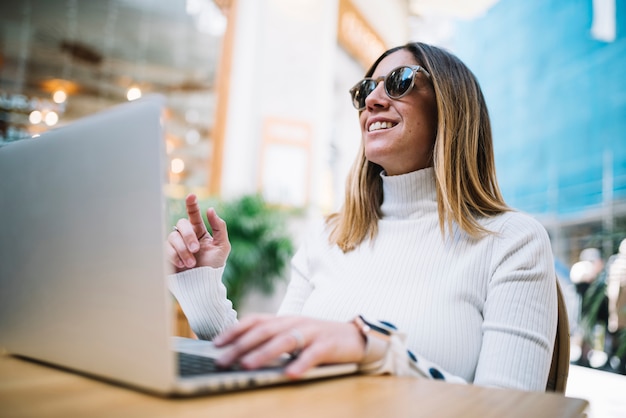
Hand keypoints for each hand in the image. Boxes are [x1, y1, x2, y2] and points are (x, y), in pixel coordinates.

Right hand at [166, 193, 230, 271]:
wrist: (203, 285)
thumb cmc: (214, 267)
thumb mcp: (222, 246)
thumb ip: (219, 227)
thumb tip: (211, 209)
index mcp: (199, 232)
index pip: (193, 215)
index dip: (191, 204)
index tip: (191, 195)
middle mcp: (186, 236)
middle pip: (181, 224)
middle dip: (188, 236)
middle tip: (196, 249)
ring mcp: (176, 245)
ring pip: (173, 237)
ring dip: (183, 250)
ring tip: (192, 263)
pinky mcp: (167, 255)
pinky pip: (166, 249)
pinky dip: (176, 256)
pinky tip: (183, 265)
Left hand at [212, 314, 365, 378]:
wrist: (355, 337)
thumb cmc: (319, 339)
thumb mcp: (294, 335)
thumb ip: (273, 339)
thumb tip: (241, 353)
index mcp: (285, 319)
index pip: (255, 320)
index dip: (234, 330)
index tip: (216, 344)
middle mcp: (295, 322)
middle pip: (265, 331)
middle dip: (241, 346)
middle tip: (222, 361)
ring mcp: (312, 332)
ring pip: (285, 340)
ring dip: (264, 353)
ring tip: (248, 366)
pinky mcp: (329, 345)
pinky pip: (313, 354)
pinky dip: (301, 364)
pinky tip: (289, 374)